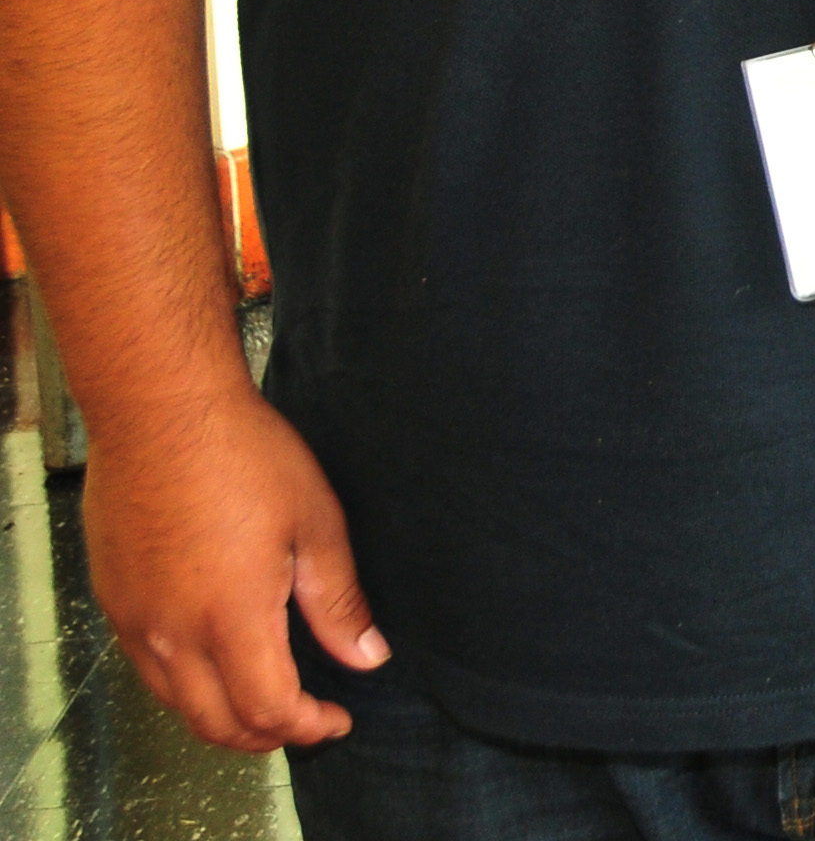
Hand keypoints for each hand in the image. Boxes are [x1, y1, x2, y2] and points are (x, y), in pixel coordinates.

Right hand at [79, 380, 383, 749]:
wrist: (161, 410)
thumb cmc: (245, 456)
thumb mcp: (316, 524)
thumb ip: (338, 602)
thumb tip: (367, 657)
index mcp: (228, 618)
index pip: (267, 710)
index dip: (307, 727)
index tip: (338, 718)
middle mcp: (171, 632)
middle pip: (215, 724)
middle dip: (266, 737)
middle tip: (307, 719)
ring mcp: (134, 619)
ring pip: (176, 703)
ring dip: (223, 716)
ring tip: (268, 699)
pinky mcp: (114, 600)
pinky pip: (148, 668)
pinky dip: (187, 686)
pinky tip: (218, 660)